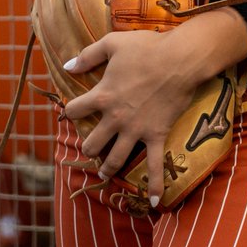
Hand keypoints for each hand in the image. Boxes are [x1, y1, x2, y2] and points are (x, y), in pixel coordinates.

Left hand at [63, 29, 201, 206]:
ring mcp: (136, 130)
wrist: (179, 60)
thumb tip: (67, 65)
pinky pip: (155, 165)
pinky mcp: (156, 136)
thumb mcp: (112, 43)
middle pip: (92, 143)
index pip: (75, 110)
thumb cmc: (146, 48)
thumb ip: (88, 55)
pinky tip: (156, 203)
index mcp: (102, 96)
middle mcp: (115, 118)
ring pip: (116, 158)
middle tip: (90, 149)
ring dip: (107, 168)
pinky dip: (155, 185)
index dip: (71, 110)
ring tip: (104, 173)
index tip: (71, 111)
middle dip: (88, 147)